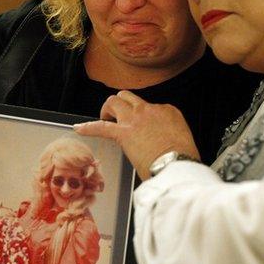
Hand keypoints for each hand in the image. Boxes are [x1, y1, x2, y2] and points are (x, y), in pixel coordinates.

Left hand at [74, 91, 199, 179]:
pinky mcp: (123, 133)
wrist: (177, 164)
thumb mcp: (183, 140)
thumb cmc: (183, 158)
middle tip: (119, 117)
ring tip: (105, 118)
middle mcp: (150, 110)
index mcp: (168, 111)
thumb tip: (162, 146)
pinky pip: (100, 127)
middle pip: (131, 98)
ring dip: (108, 109)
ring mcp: (135, 119)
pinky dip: (88, 127)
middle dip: (123, 105)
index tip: (143, 129)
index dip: (144, 118)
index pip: (151, 107)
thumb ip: (171, 136)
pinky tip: (79, 129)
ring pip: (115, 101)